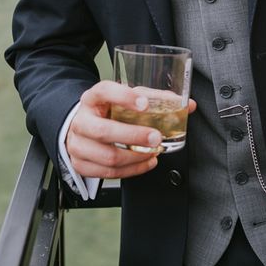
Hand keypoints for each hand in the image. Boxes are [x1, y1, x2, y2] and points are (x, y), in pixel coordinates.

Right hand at [67, 80, 196, 178]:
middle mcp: (82, 120)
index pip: (104, 91)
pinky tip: (145, 162)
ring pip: (108, 156)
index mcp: (93, 99)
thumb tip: (188, 105)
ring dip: (136, 157)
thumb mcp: (127, 100)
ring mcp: (78, 144)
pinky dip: (131, 170)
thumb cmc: (109, 112)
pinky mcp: (80, 164)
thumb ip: (155, 99)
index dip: (124, 97)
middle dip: (134, 136)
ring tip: (153, 152)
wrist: (83, 127)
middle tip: (156, 136)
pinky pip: (108, 173)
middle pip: (104, 131)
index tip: (145, 103)